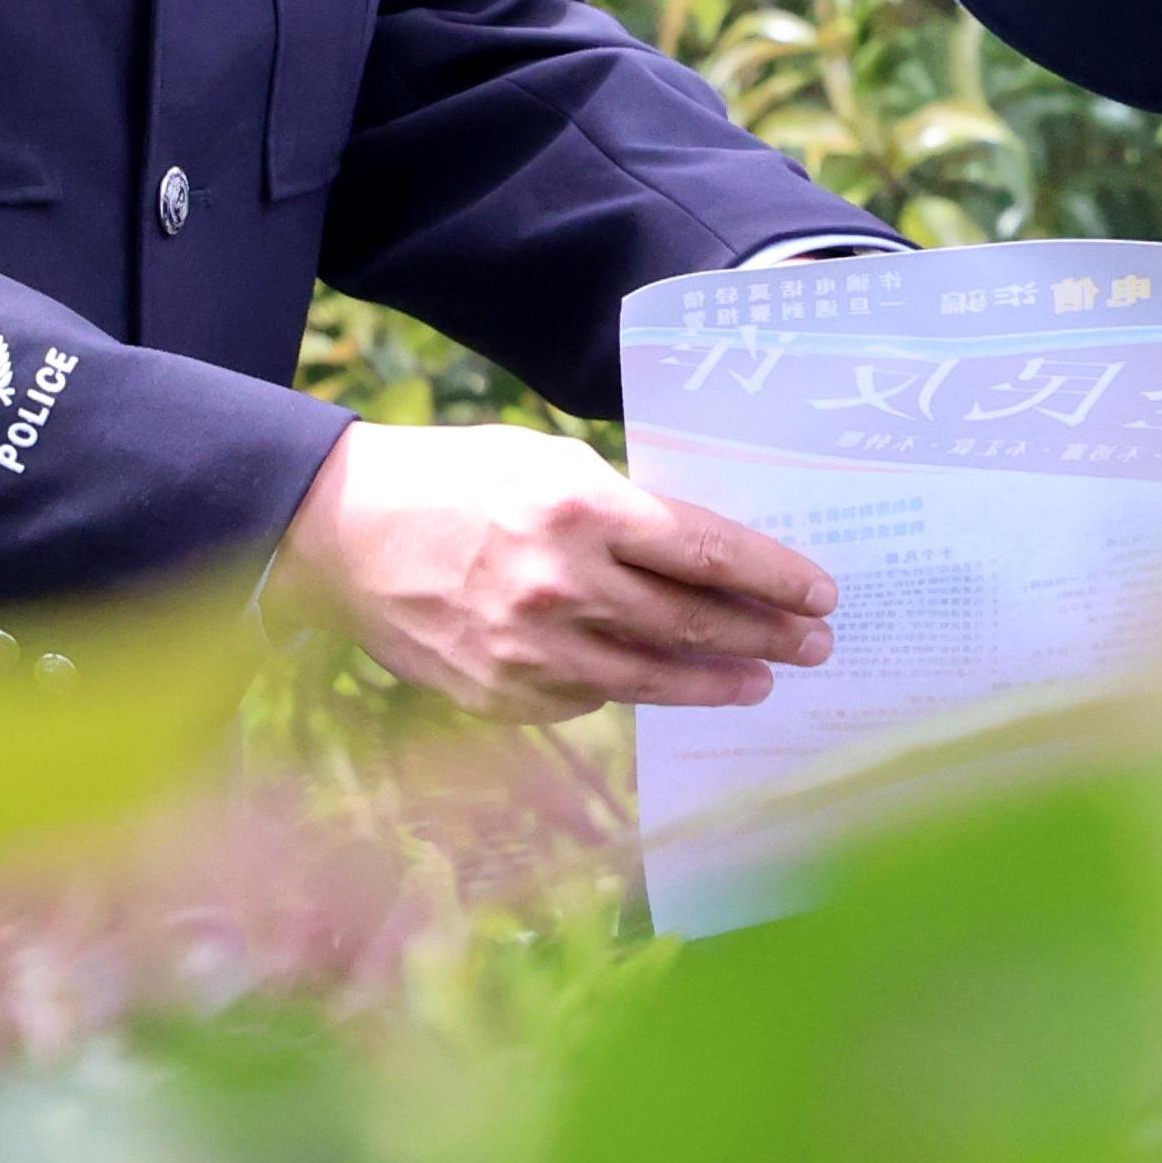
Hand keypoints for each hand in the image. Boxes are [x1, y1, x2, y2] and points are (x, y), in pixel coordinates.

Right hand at [270, 422, 835, 721]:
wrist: (340, 530)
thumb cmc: (454, 479)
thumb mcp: (546, 464)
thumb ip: (620, 510)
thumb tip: (700, 557)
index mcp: (578, 509)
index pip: (704, 551)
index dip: (772, 577)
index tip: (821, 593)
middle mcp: (559, 584)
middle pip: (691, 621)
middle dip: (767, 635)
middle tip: (817, 645)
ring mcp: (528, 649)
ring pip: (650, 678)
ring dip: (717, 682)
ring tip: (761, 680)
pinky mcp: (499, 693)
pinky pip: (587, 698)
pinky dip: (629, 689)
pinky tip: (661, 682)